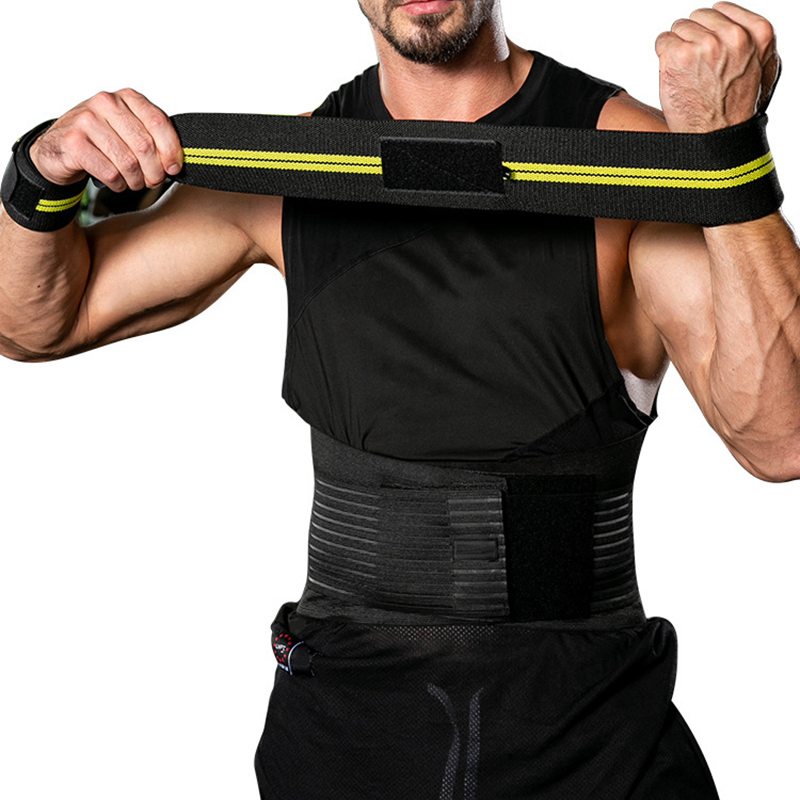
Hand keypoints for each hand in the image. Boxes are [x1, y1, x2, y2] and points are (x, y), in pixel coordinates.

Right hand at [29, 89, 182, 190]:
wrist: (60, 148)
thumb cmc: (101, 141)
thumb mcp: (128, 131)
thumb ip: (152, 137)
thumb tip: (176, 162)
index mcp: (125, 98)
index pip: (158, 122)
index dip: (171, 150)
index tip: (173, 168)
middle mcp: (105, 103)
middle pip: (145, 146)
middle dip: (154, 171)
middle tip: (152, 181)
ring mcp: (86, 120)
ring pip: (128, 162)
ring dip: (136, 181)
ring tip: (134, 183)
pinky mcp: (73, 142)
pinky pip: (110, 173)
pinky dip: (118, 185)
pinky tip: (116, 182)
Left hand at [655, 2, 779, 132]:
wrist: (716, 134)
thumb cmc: (734, 106)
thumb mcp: (760, 65)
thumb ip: (749, 37)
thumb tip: (732, 21)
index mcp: (758, 33)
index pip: (721, 10)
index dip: (711, 29)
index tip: (710, 47)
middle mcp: (733, 36)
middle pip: (698, 16)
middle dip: (694, 36)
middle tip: (697, 64)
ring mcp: (704, 45)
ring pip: (679, 27)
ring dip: (677, 47)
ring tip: (687, 70)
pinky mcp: (679, 56)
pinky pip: (662, 40)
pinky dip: (663, 55)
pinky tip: (675, 72)